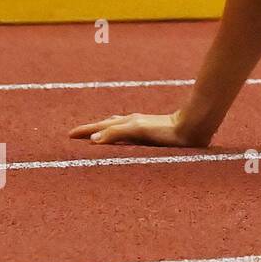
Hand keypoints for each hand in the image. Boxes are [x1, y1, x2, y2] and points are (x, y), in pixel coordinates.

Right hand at [68, 108, 209, 147]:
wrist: (191, 126)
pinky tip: (123, 137)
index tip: (69, 134)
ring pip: (117, 127)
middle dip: (91, 129)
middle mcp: (132, 122)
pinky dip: (118, 133)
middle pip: (106, 125)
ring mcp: (141, 126)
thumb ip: (116, 133)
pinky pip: (127, 132)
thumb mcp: (139, 130)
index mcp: (127, 123)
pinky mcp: (151, 132)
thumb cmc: (166, 129)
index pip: (100, 127)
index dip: (85, 131)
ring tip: (95, 134)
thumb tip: (93, 139)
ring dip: (104, 130)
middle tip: (76, 134)